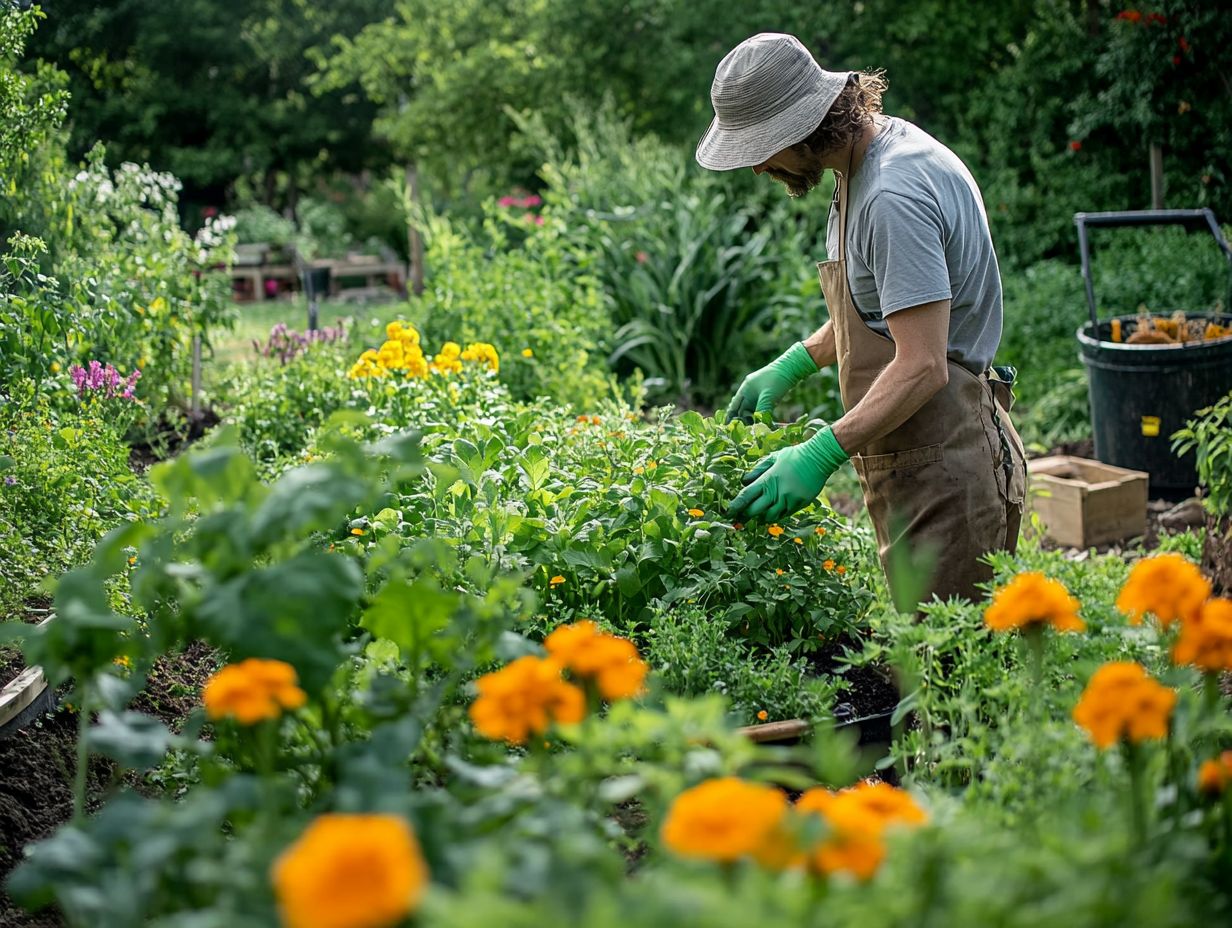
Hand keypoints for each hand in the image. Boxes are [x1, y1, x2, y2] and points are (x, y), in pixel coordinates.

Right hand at [725, 342, 817, 424]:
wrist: (792, 367)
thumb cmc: (778, 380)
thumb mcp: (768, 397)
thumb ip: (761, 411)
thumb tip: (758, 427)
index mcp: (746, 388)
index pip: (734, 406)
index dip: (730, 417)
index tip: (726, 427)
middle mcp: (750, 390)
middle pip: (743, 408)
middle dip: (743, 420)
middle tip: (745, 431)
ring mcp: (759, 391)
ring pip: (752, 409)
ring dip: (753, 418)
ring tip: (754, 428)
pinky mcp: (768, 394)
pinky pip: (761, 407)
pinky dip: (761, 414)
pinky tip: (763, 421)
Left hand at [727, 426, 849, 522]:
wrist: (819, 458)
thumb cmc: (794, 455)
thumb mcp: (773, 458)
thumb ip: (758, 470)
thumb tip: (744, 481)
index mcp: (768, 480)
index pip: (746, 496)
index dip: (735, 506)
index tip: (728, 512)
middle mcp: (777, 493)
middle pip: (755, 511)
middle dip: (746, 515)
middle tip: (740, 518)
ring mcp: (789, 500)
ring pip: (770, 517)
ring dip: (762, 517)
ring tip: (758, 514)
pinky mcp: (799, 504)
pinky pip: (784, 515)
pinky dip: (776, 515)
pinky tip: (773, 511)